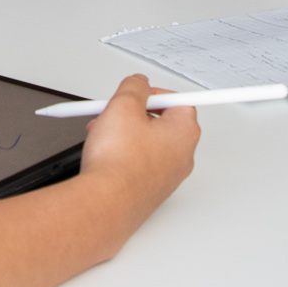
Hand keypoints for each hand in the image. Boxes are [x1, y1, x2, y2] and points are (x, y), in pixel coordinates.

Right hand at [76, 74, 199, 220]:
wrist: (106, 202)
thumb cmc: (119, 161)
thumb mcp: (123, 106)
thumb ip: (134, 87)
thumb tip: (139, 83)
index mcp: (184, 132)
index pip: (179, 101)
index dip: (154, 94)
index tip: (137, 94)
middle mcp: (182, 156)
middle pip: (163, 122)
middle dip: (136, 114)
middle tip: (115, 112)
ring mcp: (168, 176)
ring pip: (149, 143)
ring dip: (127, 133)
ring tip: (103, 134)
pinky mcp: (152, 190)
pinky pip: (142, 163)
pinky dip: (125, 154)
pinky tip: (106, 155)